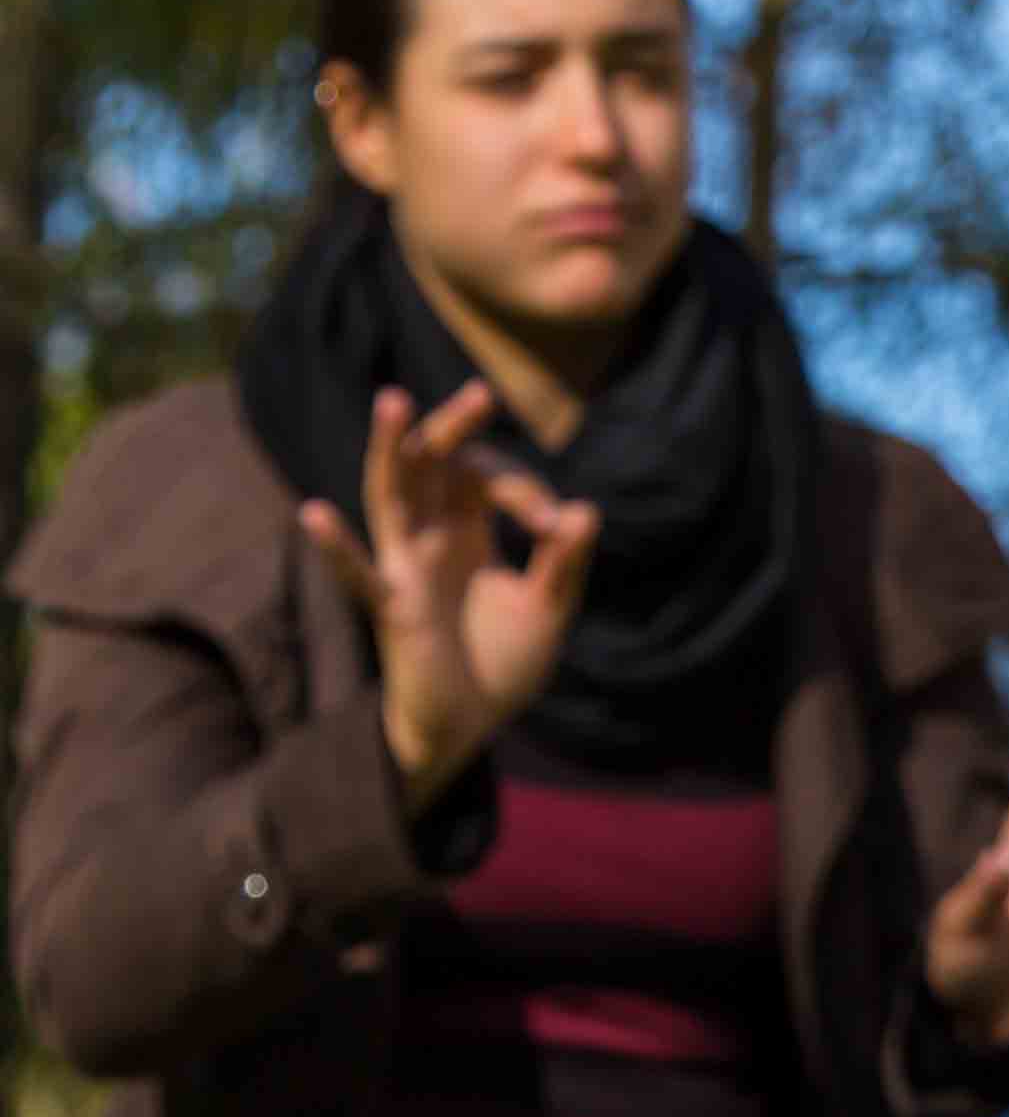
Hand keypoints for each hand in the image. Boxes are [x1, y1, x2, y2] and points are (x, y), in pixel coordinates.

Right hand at [295, 382, 600, 799]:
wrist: (473, 723)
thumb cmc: (503, 659)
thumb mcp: (547, 608)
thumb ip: (563, 564)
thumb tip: (585, 511)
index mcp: (468, 530)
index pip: (488, 479)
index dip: (525, 491)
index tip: (555, 527)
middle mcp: (431, 538)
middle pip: (433, 464)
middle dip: (454, 427)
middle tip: (482, 394)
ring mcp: (407, 568)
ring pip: (392, 496)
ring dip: (391, 450)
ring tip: (394, 400)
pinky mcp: (393, 608)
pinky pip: (359, 575)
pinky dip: (336, 548)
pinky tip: (314, 514)